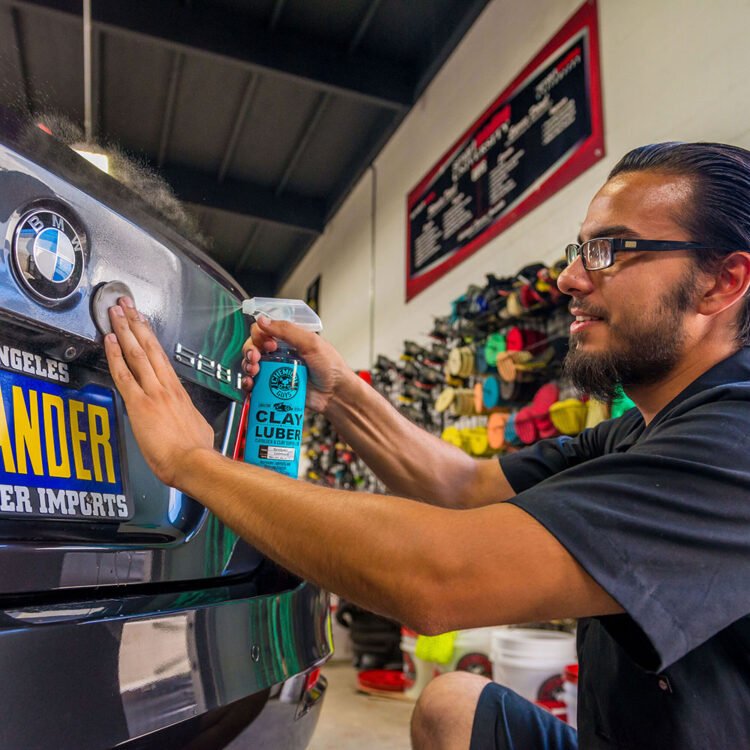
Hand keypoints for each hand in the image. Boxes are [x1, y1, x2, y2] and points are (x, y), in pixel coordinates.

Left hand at [104, 297, 215, 487]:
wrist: (193, 462)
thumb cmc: (197, 450)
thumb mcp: (197, 426)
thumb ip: (187, 417)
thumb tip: (185, 419)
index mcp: (178, 391)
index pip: (160, 357)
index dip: (148, 336)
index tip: (141, 321)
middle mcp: (166, 386)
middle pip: (148, 347)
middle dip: (135, 324)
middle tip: (126, 305)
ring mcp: (153, 393)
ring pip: (137, 354)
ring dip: (125, 331)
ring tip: (115, 314)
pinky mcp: (140, 404)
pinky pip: (124, 375)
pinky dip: (116, 356)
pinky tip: (109, 342)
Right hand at [242, 316, 349, 412]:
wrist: (335, 394)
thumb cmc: (331, 368)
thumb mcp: (311, 343)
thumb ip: (287, 330)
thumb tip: (263, 320)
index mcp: (289, 339)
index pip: (264, 330)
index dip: (260, 335)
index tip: (269, 344)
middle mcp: (280, 353)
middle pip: (253, 347)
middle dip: (249, 351)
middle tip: (256, 359)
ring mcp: (276, 370)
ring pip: (251, 365)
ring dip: (247, 367)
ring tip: (254, 372)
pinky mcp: (274, 387)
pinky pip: (255, 384)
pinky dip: (249, 384)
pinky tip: (251, 386)